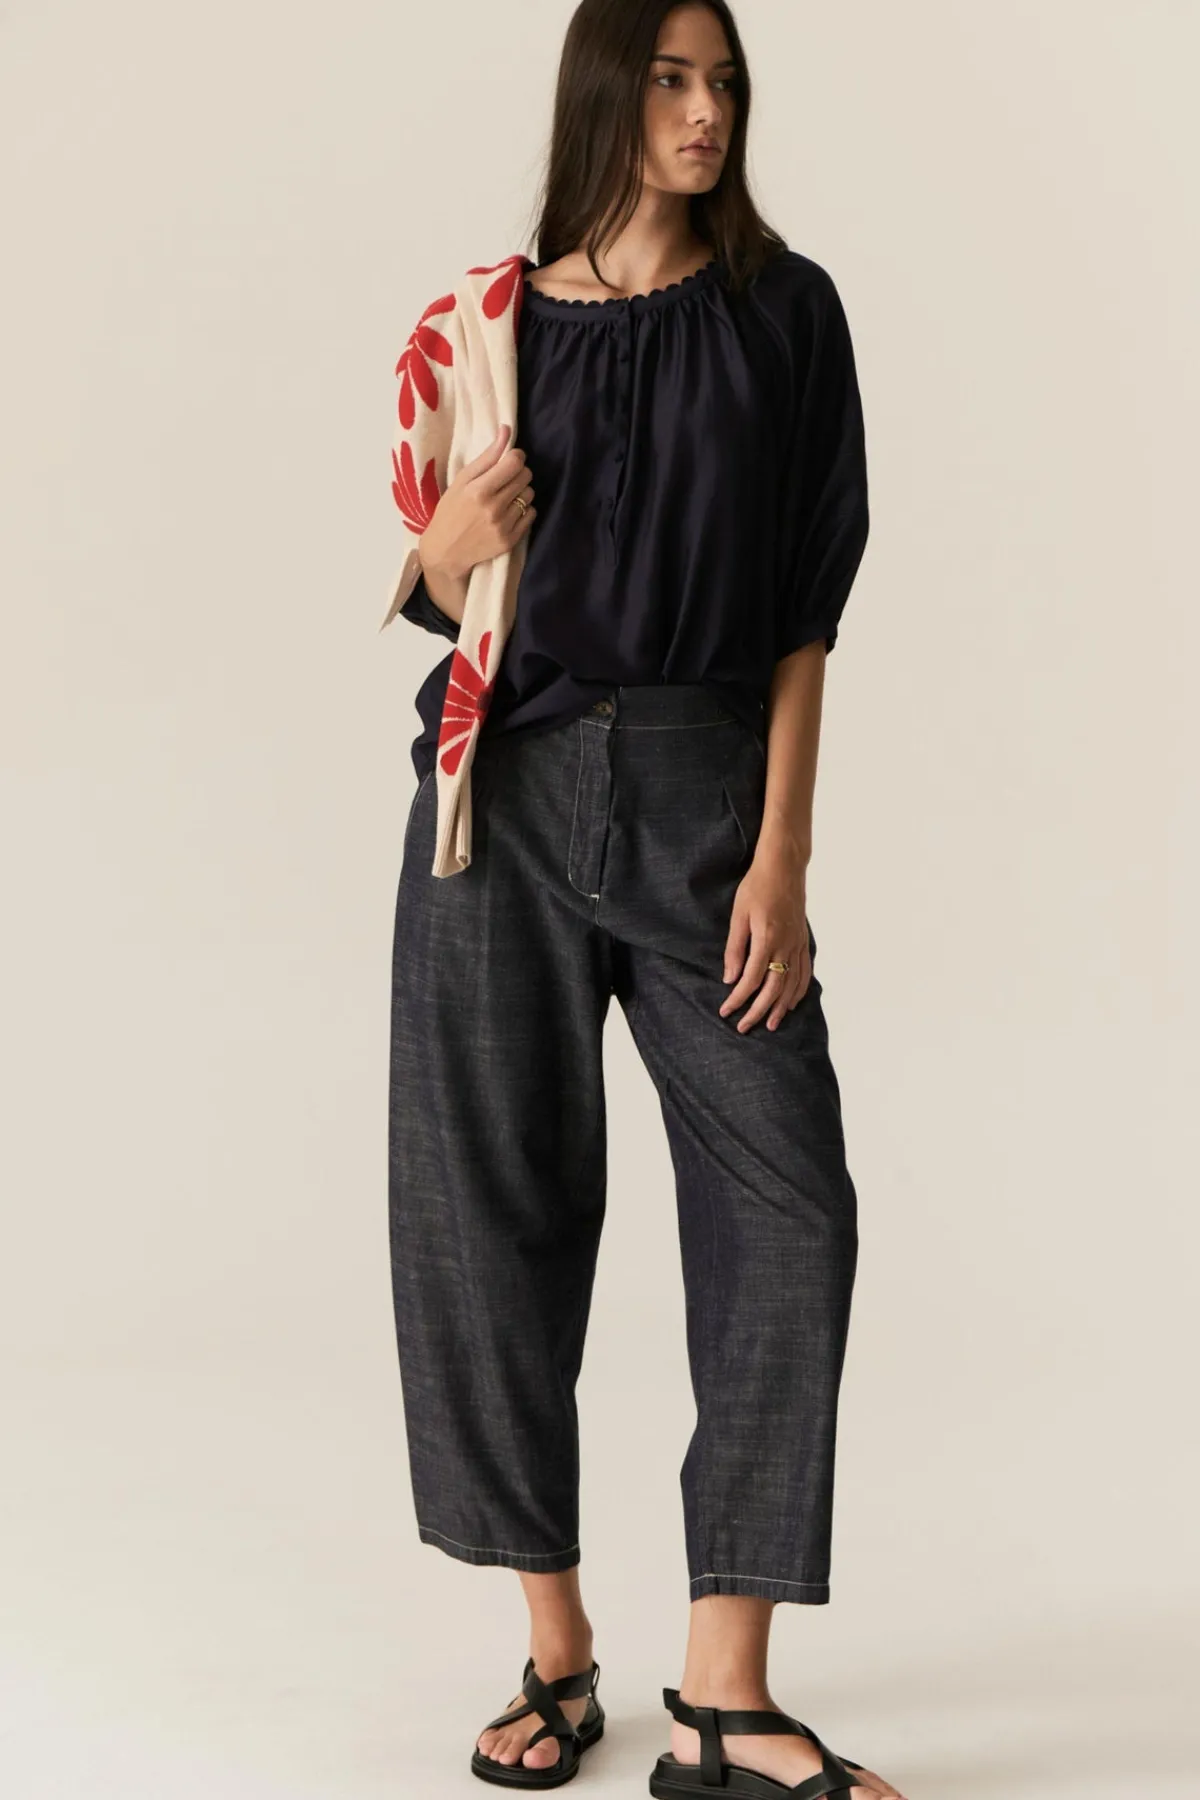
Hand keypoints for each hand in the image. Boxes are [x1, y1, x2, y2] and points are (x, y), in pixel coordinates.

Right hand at [418, 425, 535, 607]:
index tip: (509, 460)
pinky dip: (524, 510)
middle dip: (518, 473)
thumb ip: (487, 456)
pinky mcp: (510, 540)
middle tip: (505, 479)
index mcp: (479, 490)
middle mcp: (494, 508)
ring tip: (505, 497)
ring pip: (530, 495)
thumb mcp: (462, 480)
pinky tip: (508, 512)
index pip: (515, 462)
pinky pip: (531, 515)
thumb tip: (506, 429)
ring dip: (521, 492)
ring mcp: (503, 526)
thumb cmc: (450, 511)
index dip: (516, 457)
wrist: (445, 551)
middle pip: (525, 477)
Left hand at [719, 837, 810, 1032]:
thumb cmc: (757, 886)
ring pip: (792, 985)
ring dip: (780, 1007)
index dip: (738, 998)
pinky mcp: (804, 941)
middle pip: (773, 988)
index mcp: (767, 938)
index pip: (751, 979)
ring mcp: (798, 944)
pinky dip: (798, 991)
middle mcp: (786, 945)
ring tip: (770, 1024)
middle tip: (744, 1027)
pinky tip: (791, 1003)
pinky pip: (804, 972)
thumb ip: (735, 948)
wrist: (784, 867)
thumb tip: (729, 978)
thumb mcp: (738, 915)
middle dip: (758, 1011)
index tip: (726, 1011)